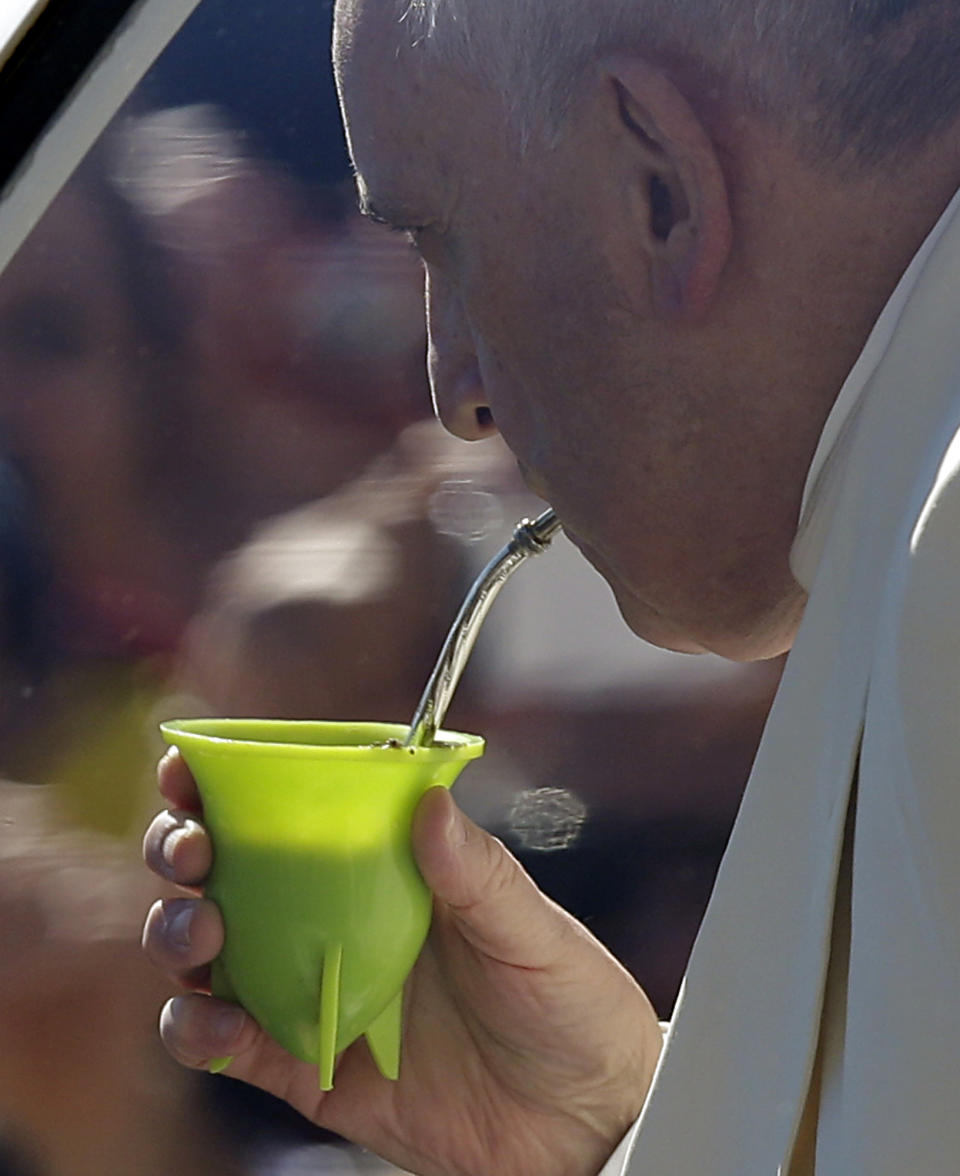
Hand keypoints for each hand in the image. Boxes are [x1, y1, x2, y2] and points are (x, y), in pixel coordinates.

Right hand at [143, 749, 661, 1175]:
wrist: (581, 1124)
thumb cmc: (569, 1006)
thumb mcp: (532, 933)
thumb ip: (478, 874)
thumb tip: (429, 803)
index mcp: (382, 870)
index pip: (293, 813)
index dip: (229, 787)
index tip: (191, 769)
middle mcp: (334, 923)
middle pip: (228, 873)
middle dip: (185, 850)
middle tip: (192, 852)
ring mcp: (314, 992)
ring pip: (210, 954)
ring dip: (179, 934)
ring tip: (200, 937)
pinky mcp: (307, 1068)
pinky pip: (230, 1048)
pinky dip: (199, 1033)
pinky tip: (213, 1025)